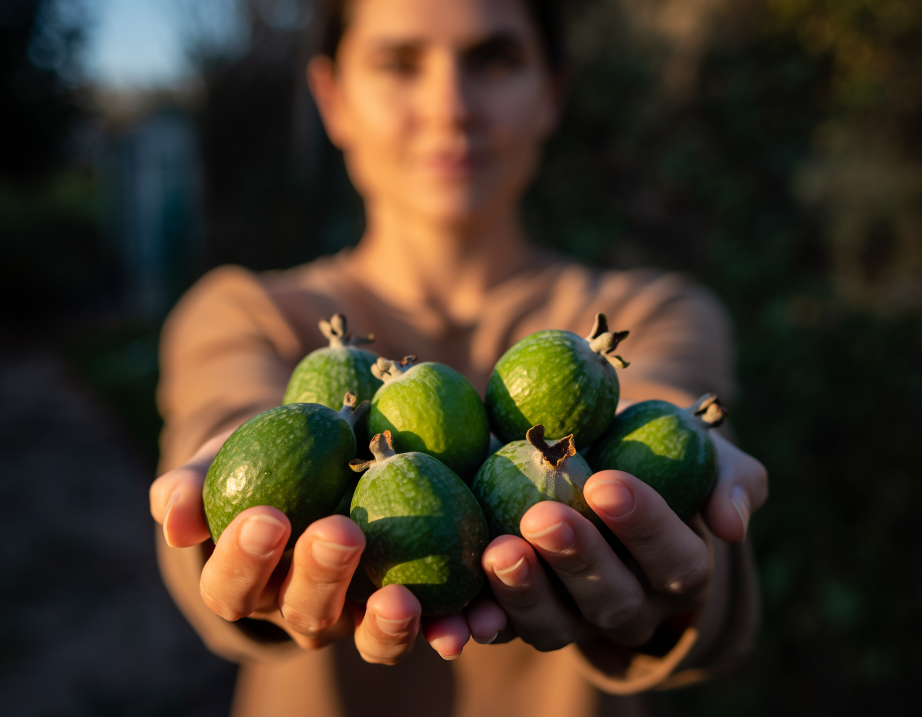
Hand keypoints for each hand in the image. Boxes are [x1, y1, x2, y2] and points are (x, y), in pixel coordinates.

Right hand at [149, 433, 505, 663]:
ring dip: (387, 624)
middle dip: (319, 577)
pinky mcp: (410, 604)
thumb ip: (193, 483)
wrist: (319, 455)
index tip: (264, 515)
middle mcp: (301, 609)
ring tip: (403, 599)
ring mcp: (358, 613)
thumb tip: (171, 510)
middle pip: (305, 612)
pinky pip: (430, 624)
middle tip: (338, 532)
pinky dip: (448, 624)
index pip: (233, 585)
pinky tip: (469, 616)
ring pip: (370, 636)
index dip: (244, 559)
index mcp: (247, 582)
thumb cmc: (260, 456)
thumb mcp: (222, 459)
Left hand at [481, 433, 767, 650]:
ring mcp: (572, 616)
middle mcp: (629, 604)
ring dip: (524, 594)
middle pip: (611, 599)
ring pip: (554, 624)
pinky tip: (459, 613)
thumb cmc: (647, 444)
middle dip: (577, 559)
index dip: (643, 526)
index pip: (674, 558)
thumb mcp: (697, 449)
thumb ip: (728, 477)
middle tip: (541, 517)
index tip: (606, 481)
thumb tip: (731, 523)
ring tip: (498, 552)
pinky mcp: (520, 615)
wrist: (588, 451)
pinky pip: (500, 628)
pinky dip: (478, 623)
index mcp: (678, 568)